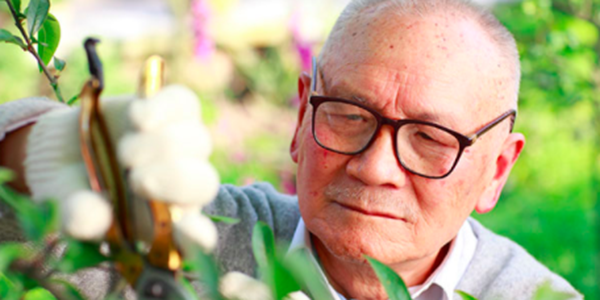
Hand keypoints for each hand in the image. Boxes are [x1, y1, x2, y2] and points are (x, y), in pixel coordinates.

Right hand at [25, 85, 219, 252]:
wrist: (62, 150)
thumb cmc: (74, 191)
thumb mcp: (68, 208)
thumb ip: (81, 218)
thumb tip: (94, 218)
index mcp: (163, 223)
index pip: (195, 235)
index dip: (197, 236)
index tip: (191, 233)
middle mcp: (181, 186)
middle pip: (204, 182)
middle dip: (174, 179)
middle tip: (137, 180)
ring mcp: (182, 147)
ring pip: (196, 141)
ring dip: (159, 145)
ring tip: (124, 151)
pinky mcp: (172, 111)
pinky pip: (184, 104)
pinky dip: (165, 108)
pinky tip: (139, 116)